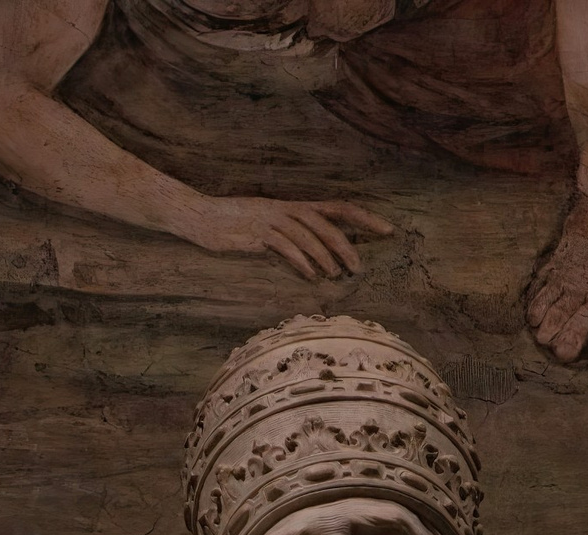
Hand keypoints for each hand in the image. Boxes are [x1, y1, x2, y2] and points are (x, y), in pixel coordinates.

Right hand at [180, 196, 396, 279]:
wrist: (199, 217)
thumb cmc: (235, 226)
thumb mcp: (269, 231)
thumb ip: (293, 241)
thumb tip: (318, 263)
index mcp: (294, 207)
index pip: (337, 208)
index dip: (365, 218)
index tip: (388, 230)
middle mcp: (286, 209)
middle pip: (326, 221)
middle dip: (347, 243)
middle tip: (360, 267)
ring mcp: (271, 218)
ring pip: (308, 234)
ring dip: (326, 255)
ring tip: (337, 275)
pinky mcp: (256, 232)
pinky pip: (284, 246)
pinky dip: (300, 260)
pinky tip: (310, 275)